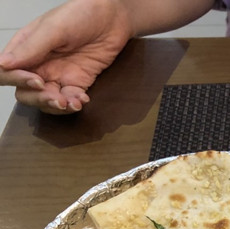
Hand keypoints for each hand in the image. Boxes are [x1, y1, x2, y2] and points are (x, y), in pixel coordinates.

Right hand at [0, 0, 134, 113]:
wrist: (112, 18)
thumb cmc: (81, 15)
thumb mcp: (54, 29)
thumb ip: (31, 48)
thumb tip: (3, 63)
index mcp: (25, 48)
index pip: (8, 71)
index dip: (17, 80)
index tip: (37, 81)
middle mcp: (38, 64)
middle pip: (26, 92)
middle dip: (39, 99)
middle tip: (57, 98)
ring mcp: (58, 75)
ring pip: (47, 100)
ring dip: (58, 106)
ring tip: (73, 103)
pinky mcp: (78, 82)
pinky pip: (70, 100)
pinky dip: (74, 103)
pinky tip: (83, 100)